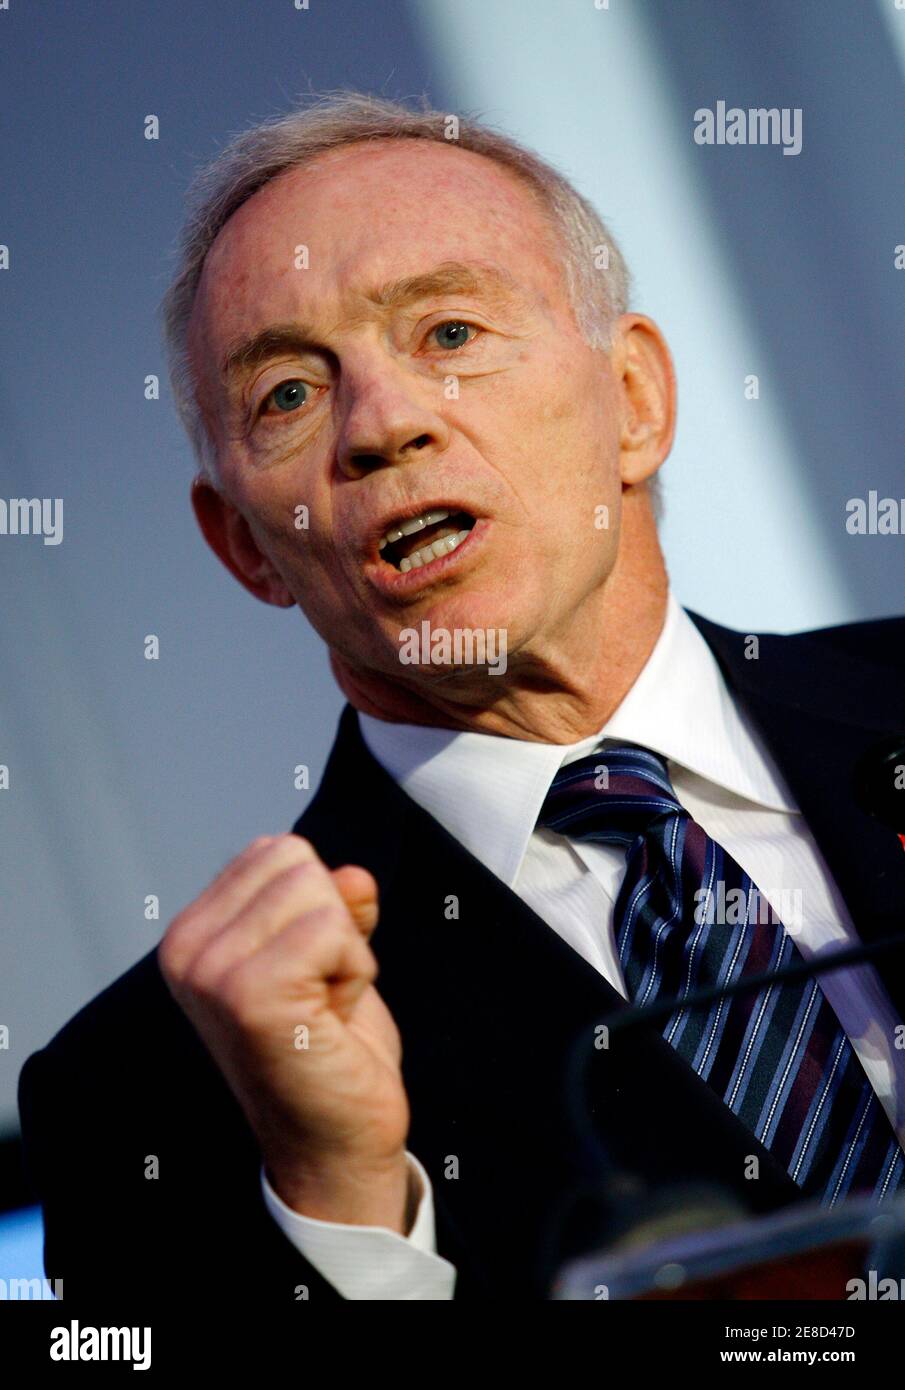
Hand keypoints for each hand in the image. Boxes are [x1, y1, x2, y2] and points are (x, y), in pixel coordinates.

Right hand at [158, 835, 411, 1229]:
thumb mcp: (330, 955)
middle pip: (298, 862)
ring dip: (345, 951)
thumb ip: (333, 903)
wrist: (333, 1143)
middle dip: (333, 924)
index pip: (278, 851)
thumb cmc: (328, 1051)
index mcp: (192, 934)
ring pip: (319, 892)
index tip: (307, 971)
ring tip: (320, 1008)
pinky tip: (329, 1021)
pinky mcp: (251, 994)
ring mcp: (213, 973)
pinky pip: (333, 929)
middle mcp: (187, 950)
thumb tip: (354, 875)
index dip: (317, 905)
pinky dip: (354, 973)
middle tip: (317, 994)